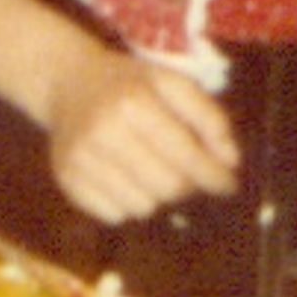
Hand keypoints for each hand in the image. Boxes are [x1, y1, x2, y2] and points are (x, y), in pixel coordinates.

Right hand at [39, 45, 240, 222]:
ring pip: (142, 207)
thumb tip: (230, 161)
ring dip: (156, 195)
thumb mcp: (170, 82)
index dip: (214, 175)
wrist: (66, 80)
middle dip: (187, 185)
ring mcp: (80, 158)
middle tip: (188, 173)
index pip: (186, 157)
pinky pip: (114, 215)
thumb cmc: (128, 83)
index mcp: (133, 102)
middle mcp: (102, 131)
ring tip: (150, 169)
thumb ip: (208, 117)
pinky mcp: (66, 179)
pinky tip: (124, 177)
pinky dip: (127, 203)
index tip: (228, 184)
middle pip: (167, 187)